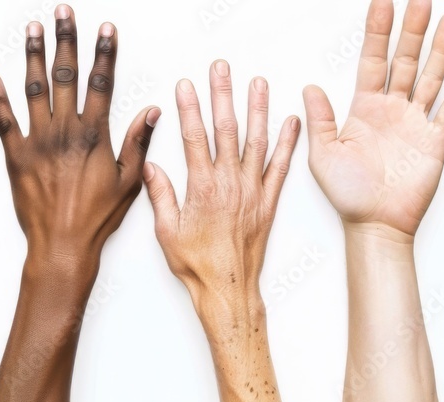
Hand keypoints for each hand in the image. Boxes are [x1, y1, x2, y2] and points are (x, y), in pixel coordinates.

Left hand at [0, 5, 158, 269]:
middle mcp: (65, 132)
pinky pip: (3, 120)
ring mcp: (37, 141)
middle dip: (66, 40)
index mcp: (94, 136)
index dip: (104, 53)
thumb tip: (150, 112)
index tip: (105, 29)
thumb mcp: (128, 182)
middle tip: (63, 13)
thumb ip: (137, 143)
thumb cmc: (95, 219)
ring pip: (34, 89)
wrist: (62, 245)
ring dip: (34, 55)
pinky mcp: (15, 156)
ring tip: (33, 29)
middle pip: (66, 76)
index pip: (101, 83)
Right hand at [144, 60, 298, 300]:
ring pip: (256, 141)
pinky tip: (292, 122)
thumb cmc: (197, 266)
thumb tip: (151, 166)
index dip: (189, 108)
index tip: (186, 85)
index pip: (194, 138)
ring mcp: (252, 191)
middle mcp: (230, 184)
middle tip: (222, 69)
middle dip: (223, 95)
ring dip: (257, 109)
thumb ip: (161, 195)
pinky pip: (280, 167)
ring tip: (258, 83)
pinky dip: (287, 143)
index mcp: (202, 188)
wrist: (228, 290)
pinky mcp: (268, 203)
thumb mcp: (167, 231)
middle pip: (226, 130)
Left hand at [304, 0, 443, 238]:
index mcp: (363, 108)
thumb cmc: (348, 195)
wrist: (375, 226)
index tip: (383, 2)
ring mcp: (416, 122)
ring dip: (441, 49)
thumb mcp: (323, 155)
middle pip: (405, 60)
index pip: (372, 60)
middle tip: (421, 0)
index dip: (378, 32)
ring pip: (430, 77)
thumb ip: (320, 120)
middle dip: (413, 31)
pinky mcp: (436, 141)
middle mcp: (392, 109)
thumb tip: (309, 87)